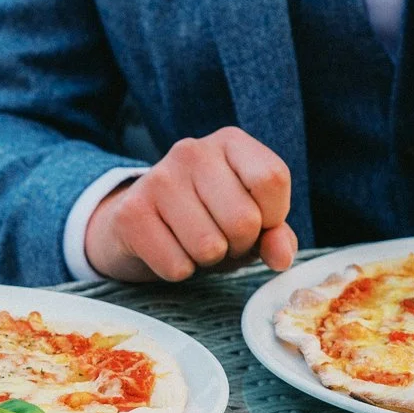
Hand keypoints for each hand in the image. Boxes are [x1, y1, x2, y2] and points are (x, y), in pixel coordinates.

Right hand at [84, 127, 298, 282]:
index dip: (273, 216)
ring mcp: (158, 178)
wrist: (142, 223)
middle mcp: (192, 150)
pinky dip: (179, 270)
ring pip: (210, 247)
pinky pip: (176, 265)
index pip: (272, 179)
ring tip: (194, 242)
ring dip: (208, 259)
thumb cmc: (208, 218)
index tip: (258, 221)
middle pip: (244, 220)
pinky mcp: (132, 212)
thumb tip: (282, 257)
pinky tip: (169, 248)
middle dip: (239, 245)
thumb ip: (276, 234)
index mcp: (230, 142)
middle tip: (221, 236)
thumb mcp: (252, 221)